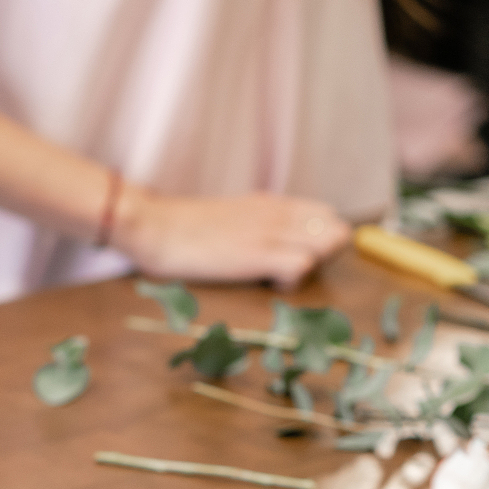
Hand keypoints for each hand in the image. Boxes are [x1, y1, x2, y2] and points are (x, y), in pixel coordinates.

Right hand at [113, 191, 350, 287]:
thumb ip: (252, 223)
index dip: (321, 239)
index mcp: (270, 204)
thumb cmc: (180, 230)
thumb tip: (265, 242)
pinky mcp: (258, 254)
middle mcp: (278, 213)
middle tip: (293, 272)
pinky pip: (303, 264)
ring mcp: (270, 232)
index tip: (298, 257)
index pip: (326, 214)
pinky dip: (293, 280)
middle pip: (335, 230)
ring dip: (314, 266)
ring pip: (328, 243)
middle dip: (325, 256)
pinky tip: (267, 284)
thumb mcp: (227, 217)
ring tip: (280, 278)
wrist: (153, 226)